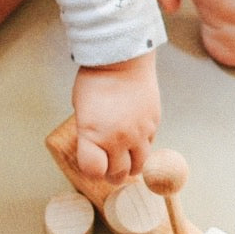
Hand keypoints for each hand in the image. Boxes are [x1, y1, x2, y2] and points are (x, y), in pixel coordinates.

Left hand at [72, 51, 159, 183]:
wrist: (123, 58)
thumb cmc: (96, 80)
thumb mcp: (81, 108)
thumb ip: (88, 132)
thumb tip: (95, 147)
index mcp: (92, 135)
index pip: (93, 170)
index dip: (92, 170)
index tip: (93, 165)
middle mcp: (117, 139)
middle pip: (118, 173)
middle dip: (112, 175)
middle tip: (110, 170)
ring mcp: (138, 133)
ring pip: (139, 165)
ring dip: (131, 166)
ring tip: (126, 161)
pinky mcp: (153, 124)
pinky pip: (150, 145)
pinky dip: (142, 146)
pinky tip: (135, 137)